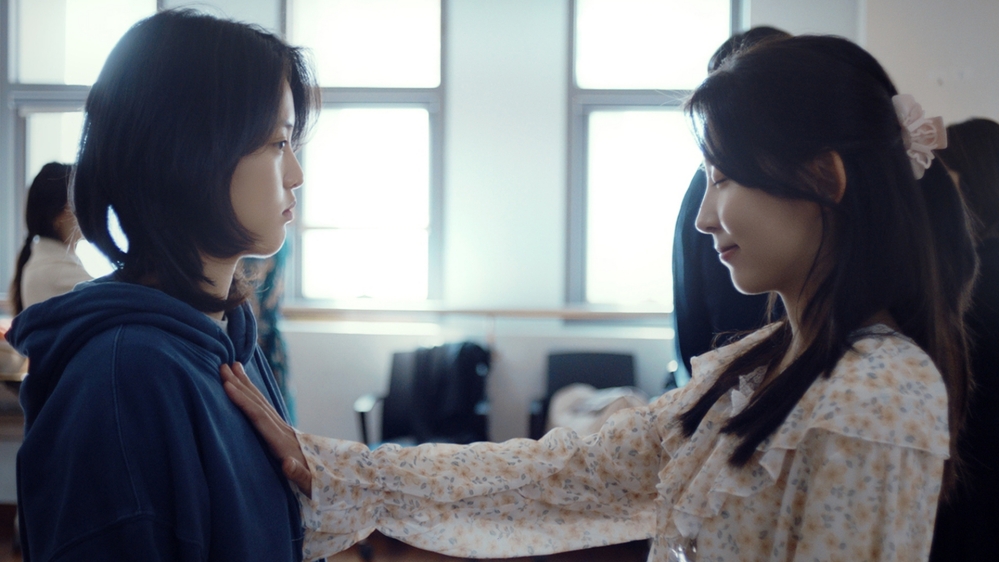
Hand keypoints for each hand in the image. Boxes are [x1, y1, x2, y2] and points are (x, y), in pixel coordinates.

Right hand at [221, 362, 311, 497]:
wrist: (330, 479)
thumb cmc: (316, 484)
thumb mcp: (309, 483)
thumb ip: (298, 474)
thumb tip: (286, 463)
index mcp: (284, 443)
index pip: (260, 418)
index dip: (243, 402)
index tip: (227, 386)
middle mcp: (283, 431)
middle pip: (259, 404)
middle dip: (240, 385)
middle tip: (223, 366)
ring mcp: (282, 429)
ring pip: (262, 402)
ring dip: (246, 385)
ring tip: (234, 366)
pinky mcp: (280, 431)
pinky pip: (263, 409)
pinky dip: (253, 396)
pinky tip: (246, 388)